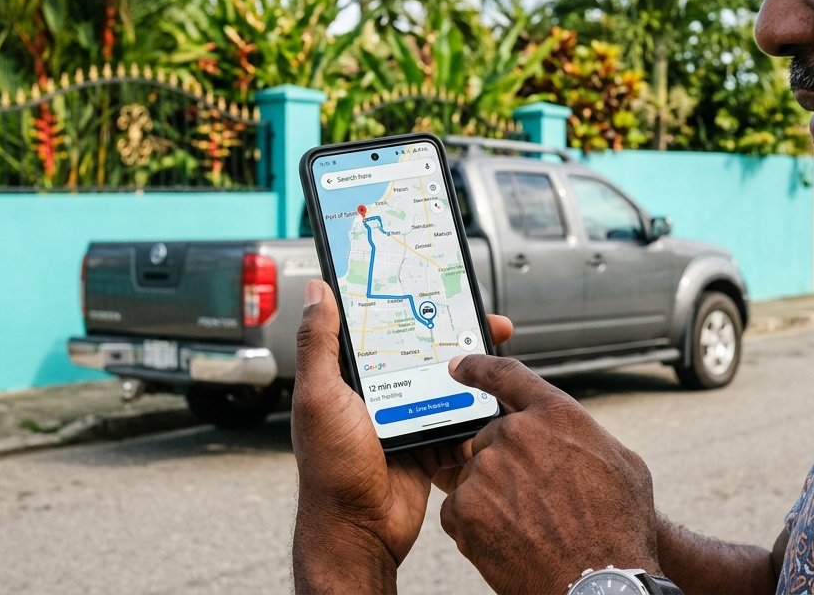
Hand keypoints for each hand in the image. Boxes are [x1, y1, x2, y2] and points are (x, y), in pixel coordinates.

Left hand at [291, 279, 512, 593]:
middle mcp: (379, 392)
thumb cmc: (329, 468)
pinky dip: (476, 407)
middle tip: (484, 319)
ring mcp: (406, 416)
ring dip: (471, 368)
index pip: (381, 327)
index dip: (406, 303)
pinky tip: (494, 394)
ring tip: (495, 351)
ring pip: (445, 380)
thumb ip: (318, 344)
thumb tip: (317, 291)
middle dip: (454, 332)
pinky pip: (459, 416)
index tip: (431, 283)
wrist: (359, 530)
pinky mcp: (429, 440)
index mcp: (350, 375)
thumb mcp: (318, 397)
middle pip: (423, 349)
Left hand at [440, 354, 658, 593]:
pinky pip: (460, 509)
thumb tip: (564, 430)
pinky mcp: (465, 507)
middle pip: (491, 438)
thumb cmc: (620, 526)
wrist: (599, 582)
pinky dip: (477, 525)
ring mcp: (487, 470)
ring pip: (476, 475)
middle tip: (534, 499)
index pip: (505, 375)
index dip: (476, 367)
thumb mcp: (621, 462)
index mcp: (554, 413)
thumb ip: (582, 434)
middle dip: (505, 464)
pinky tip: (510, 539)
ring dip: (493, 496)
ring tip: (529, 525)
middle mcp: (516, 432)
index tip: (456, 366)